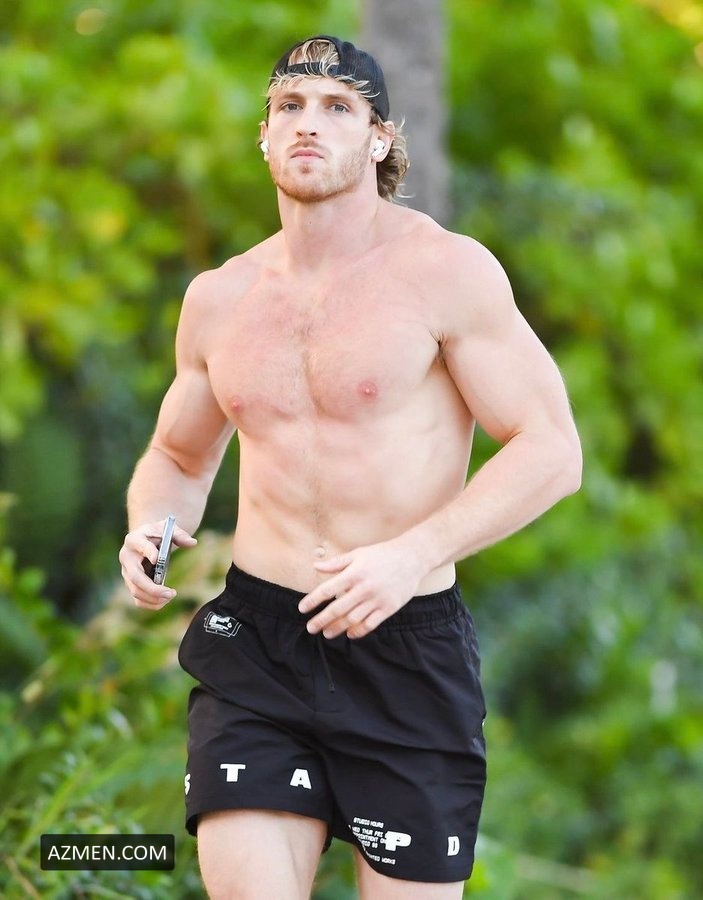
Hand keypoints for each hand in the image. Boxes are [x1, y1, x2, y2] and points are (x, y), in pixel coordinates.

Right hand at [119, 520, 196, 609]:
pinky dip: (150, 604)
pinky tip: (164, 601)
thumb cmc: (158, 533)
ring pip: (135, 590)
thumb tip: (192, 543)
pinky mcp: (131, 583)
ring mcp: (127, 572)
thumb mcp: (168, 529)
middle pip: (135, 576)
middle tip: (171, 593)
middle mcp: (126, 557)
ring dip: (153, 598)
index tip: (158, 559)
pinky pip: (137, 599)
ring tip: (171, 595)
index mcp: (134, 539)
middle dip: (152, 588)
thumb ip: (180, 535)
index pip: (140, 545)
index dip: (148, 552)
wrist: (147, 539)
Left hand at [298, 538, 425, 638]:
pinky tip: (350, 634)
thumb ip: (336, 563)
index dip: (313, 600)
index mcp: (355, 573)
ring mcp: (377, 599)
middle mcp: (364, 587)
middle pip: (338, 609)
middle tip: (310, 628)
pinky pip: (371, 624)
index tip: (302, 609)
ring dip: (337, 628)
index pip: (328, 589)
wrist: (412, 558)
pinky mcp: (389, 608)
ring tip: (327, 633)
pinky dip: (358, 631)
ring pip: (353, 619)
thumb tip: (315, 565)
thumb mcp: (358, 554)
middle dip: (321, 620)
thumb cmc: (382, 554)